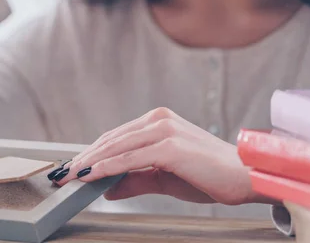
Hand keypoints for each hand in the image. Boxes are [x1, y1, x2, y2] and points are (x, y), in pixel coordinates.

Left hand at [54, 107, 276, 205]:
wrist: (246, 178)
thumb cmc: (209, 175)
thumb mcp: (164, 178)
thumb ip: (135, 180)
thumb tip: (107, 188)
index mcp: (158, 121)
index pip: (116, 137)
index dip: (92, 152)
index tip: (73, 167)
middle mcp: (158, 120)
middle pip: (111, 140)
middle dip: (84, 157)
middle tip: (63, 173)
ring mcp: (164, 131)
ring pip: (116, 147)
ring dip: (90, 162)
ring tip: (70, 176)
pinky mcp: (170, 146)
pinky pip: (129, 159)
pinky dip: (107, 167)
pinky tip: (91, 175)